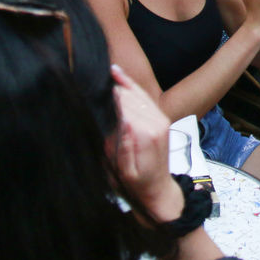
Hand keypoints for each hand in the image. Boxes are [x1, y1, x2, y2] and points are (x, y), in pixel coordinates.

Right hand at [110, 64, 179, 211]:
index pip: (127, 108)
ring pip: (140, 95)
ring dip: (125, 82)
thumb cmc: (138, 182)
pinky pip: (146, 98)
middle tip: (99, 74)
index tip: (98, 86)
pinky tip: (122, 77)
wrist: (159, 188)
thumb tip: (122, 120)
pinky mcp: (161, 118)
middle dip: (117, 86)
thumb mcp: (125, 171)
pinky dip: (133, 87)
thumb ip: (123, 146)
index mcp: (148, 135)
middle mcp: (157, 123)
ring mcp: (161, 119)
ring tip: (110, 70)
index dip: (113, 96)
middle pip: (133, 98)